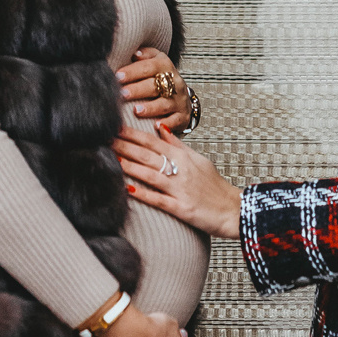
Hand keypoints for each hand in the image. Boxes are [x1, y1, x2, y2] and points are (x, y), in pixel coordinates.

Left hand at [114, 122, 241, 238]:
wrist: (233, 209)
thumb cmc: (215, 185)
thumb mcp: (198, 159)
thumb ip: (177, 144)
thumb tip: (160, 128)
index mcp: (183, 157)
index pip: (153, 141)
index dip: (133, 134)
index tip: (115, 127)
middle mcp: (181, 170)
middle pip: (148, 155)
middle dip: (125, 146)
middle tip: (104, 137)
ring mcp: (180, 189)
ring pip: (151, 174)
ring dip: (130, 165)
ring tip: (112, 157)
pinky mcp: (182, 208)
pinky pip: (159, 199)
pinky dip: (143, 193)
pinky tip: (127, 189)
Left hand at [116, 47, 192, 134]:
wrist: (181, 95)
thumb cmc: (160, 78)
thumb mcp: (155, 61)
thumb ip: (145, 56)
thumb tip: (134, 53)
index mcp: (165, 66)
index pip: (149, 66)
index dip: (133, 71)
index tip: (117, 77)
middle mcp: (174, 82)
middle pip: (155, 85)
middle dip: (138, 89)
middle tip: (122, 94)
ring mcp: (179, 100)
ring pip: (164, 103)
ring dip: (150, 108)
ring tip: (136, 110)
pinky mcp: (182, 115)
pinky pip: (175, 120)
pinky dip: (166, 124)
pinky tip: (156, 126)